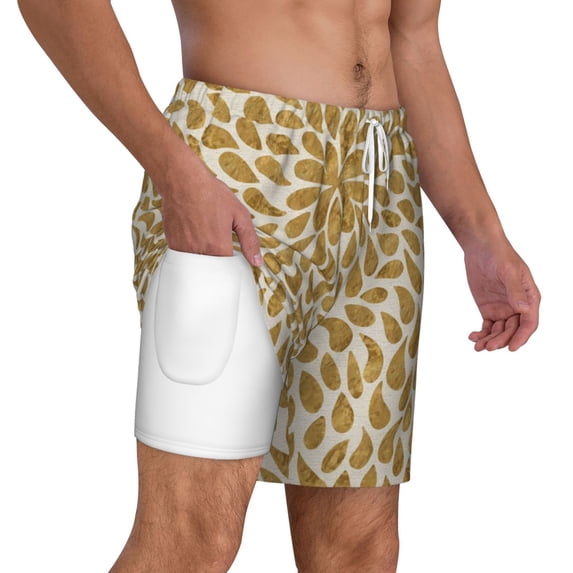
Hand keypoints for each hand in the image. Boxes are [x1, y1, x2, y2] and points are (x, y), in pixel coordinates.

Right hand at [156, 151, 262, 265]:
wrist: (183, 181)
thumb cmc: (211, 194)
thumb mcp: (239, 215)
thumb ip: (250, 241)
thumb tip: (257, 261)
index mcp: (219, 247)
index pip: (227, 271)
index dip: (231, 266)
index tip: (231, 257)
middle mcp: (200, 252)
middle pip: (211, 270)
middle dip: (217, 264)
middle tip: (217, 243)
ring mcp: (184, 249)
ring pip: (196, 265)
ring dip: (203, 257)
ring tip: (205, 236)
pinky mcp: (172, 244)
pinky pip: (183, 257)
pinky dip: (190, 251)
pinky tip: (194, 235)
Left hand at [464, 239, 539, 350]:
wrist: (481, 248)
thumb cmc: (500, 255)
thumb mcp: (508, 271)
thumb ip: (515, 291)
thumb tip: (523, 308)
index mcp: (530, 298)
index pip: (529, 323)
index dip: (522, 337)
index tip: (512, 348)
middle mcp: (518, 306)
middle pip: (512, 330)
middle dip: (501, 340)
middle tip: (488, 347)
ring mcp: (503, 309)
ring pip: (499, 331)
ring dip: (490, 340)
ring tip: (478, 346)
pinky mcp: (488, 308)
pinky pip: (487, 326)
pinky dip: (482, 334)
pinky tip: (473, 338)